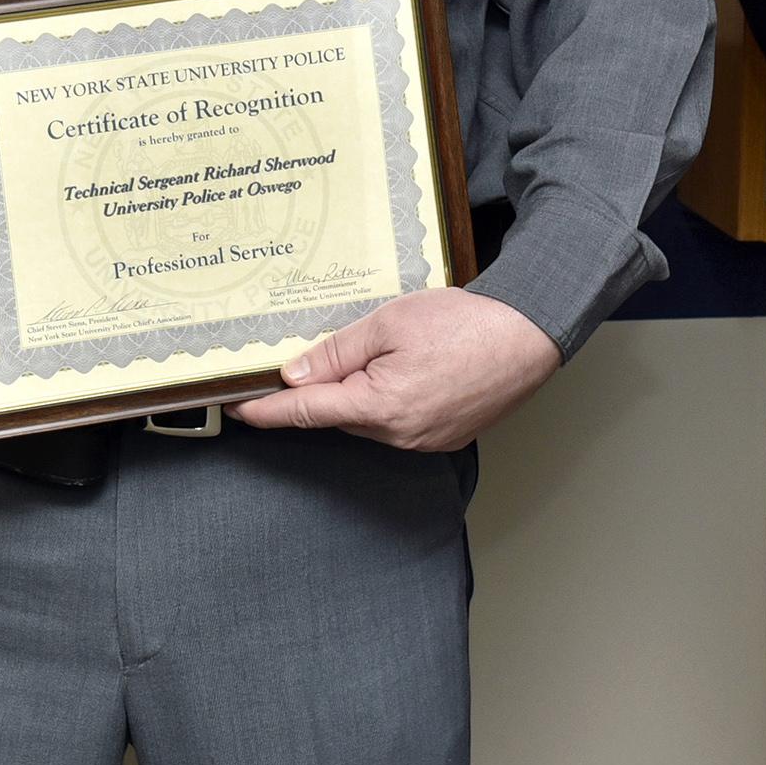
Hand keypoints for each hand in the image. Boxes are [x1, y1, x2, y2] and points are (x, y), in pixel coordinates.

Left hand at [231, 286, 560, 449]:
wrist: (529, 332)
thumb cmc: (466, 324)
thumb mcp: (389, 323)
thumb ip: (336, 352)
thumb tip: (294, 374)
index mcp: (380, 407)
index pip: (306, 412)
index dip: (266, 411)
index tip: (236, 409)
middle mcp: (400, 435)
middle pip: (337, 415)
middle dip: (320, 389)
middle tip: (307, 354)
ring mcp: (424, 441)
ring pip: (367, 419)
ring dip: (357, 392)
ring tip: (376, 351)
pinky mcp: (443, 437)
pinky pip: (396, 422)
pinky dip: (385, 400)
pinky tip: (400, 369)